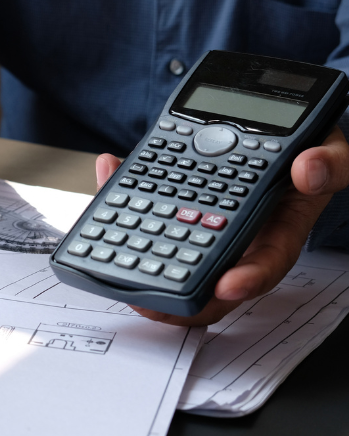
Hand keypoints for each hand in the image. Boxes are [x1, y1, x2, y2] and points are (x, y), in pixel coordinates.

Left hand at [95, 126, 348, 325]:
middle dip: (178, 296)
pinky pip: (155, 211)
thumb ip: (330, 164)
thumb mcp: (333, 153)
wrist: (292, 134)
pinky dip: (130, 200)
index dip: (247, 279)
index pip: (266, 263)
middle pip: (211, 279)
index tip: (225, 287)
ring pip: (174, 252)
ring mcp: (209, 221)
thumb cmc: (311, 153)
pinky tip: (108, 185)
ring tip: (113, 259)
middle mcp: (242, 233)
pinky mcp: (183, 203)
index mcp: (280, 228)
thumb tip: (308, 172)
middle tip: (147, 301)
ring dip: (142, 258)